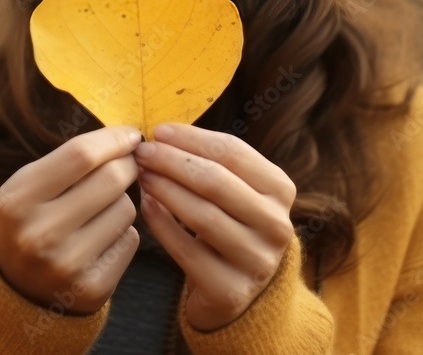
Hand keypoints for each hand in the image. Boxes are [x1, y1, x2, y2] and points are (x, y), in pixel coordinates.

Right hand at [0, 125, 141, 313]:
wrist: (10, 289)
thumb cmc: (26, 221)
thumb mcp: (26, 186)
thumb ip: (69, 161)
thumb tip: (127, 138)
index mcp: (18, 200)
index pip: (81, 155)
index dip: (114, 139)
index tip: (131, 135)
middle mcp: (40, 235)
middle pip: (111, 179)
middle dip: (127, 166)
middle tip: (127, 165)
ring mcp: (67, 266)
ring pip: (126, 209)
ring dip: (121, 202)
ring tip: (99, 211)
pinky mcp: (92, 289)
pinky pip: (130, 240)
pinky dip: (122, 234)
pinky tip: (100, 240)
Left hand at [134, 123, 296, 331]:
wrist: (238, 289)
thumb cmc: (229, 224)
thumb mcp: (235, 191)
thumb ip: (210, 163)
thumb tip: (164, 135)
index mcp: (280, 190)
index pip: (234, 152)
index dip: (192, 138)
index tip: (159, 131)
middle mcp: (277, 225)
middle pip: (217, 182)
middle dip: (173, 162)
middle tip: (143, 153)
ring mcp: (257, 260)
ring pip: (203, 216)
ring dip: (166, 190)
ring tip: (142, 175)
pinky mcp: (231, 290)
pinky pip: (187, 251)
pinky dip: (162, 225)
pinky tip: (145, 206)